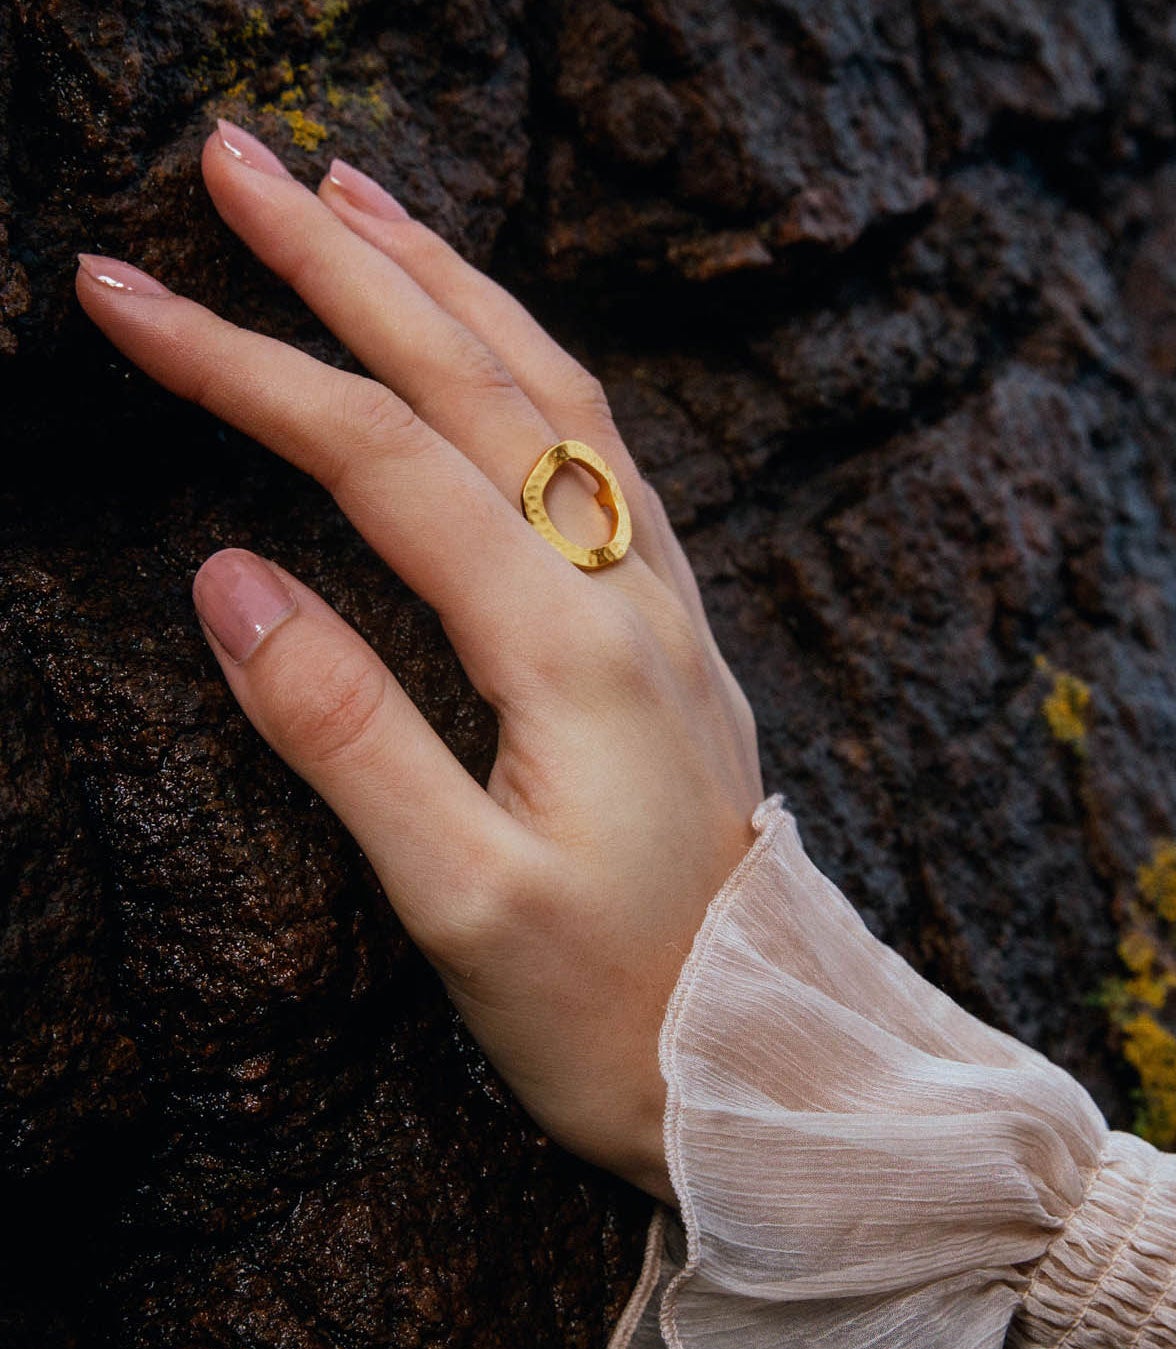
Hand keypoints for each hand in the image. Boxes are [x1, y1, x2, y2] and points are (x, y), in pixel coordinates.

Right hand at [75, 121, 764, 1204]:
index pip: (384, 463)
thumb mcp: (460, 906)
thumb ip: (347, 737)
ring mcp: (669, 619)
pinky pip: (611, 470)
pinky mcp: (678, 652)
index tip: (123, 290)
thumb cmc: (611, 1017)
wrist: (762, 1069)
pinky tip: (497, 360)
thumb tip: (229, 579)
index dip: (248, 366)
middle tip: (236, 161)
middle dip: (353, 266)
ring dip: (458, 294)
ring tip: (360, 207)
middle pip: (483, 389)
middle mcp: (635, 605)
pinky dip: (536, 378)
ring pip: (565, 408)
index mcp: (572, 656)